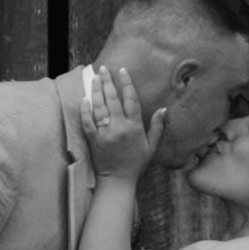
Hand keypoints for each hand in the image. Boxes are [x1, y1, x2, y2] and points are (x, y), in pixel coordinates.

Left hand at [83, 61, 164, 185]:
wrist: (117, 180)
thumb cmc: (136, 163)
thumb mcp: (151, 146)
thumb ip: (157, 127)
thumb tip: (163, 109)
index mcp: (134, 127)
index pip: (131, 100)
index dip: (127, 84)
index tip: (123, 71)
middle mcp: (119, 127)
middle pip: (112, 99)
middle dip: (108, 82)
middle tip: (104, 68)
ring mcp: (105, 133)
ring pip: (99, 107)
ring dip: (96, 91)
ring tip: (95, 78)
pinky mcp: (93, 140)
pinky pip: (87, 122)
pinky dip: (85, 110)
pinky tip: (84, 99)